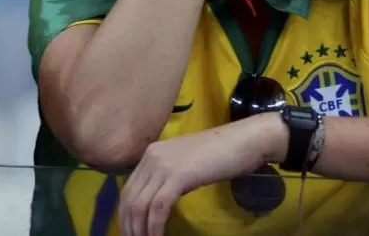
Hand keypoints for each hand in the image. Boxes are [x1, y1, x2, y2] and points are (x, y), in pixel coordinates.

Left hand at [118, 116, 275, 235]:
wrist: (242, 141)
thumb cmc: (219, 154)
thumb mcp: (184, 164)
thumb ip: (168, 177)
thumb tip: (157, 202)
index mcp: (151, 153)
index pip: (128, 188)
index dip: (126, 213)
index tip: (131, 230)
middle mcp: (151, 157)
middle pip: (129, 197)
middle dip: (129, 224)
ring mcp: (163, 165)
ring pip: (140, 204)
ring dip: (140, 229)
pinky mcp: (178, 175)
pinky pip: (158, 206)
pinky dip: (154, 226)